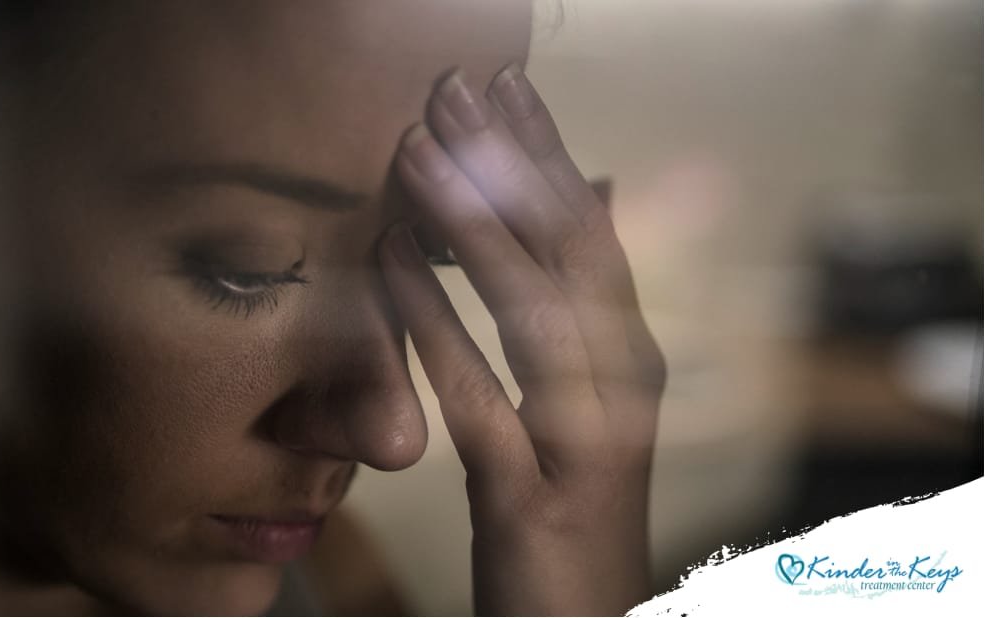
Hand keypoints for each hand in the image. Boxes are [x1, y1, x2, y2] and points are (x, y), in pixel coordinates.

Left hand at [378, 63, 665, 615]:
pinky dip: (432, 322)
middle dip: (515, 164)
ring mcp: (585, 442)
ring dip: (471, 224)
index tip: (507, 89)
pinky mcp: (530, 496)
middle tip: (457, 90)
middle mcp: (624, 387)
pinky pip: (477, 395)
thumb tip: (600, 198)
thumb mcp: (591, 400)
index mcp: (633, 357)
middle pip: (573, 253)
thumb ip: (591, 304)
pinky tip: (389, 262)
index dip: (552, 156)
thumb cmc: (576, 503)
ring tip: (416, 152)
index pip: (595, 235)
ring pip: (534, 311)